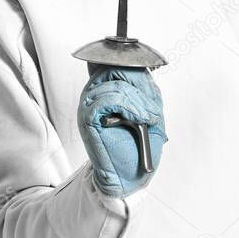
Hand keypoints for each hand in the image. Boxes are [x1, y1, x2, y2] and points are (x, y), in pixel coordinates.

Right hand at [77, 64, 167, 197]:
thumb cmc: (137, 146)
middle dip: (140, 86)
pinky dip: (129, 108)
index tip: (151, 97)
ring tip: (148, 119)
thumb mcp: (148, 110)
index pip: (119, 62)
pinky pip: (108, 99)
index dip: (140, 74)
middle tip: (151, 109)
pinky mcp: (88, 118)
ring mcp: (89, 104)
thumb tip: (141, 67)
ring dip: (139, 102)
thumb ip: (143, 88)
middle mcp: (94, 93)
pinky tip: (139, 120)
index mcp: (106, 88)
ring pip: (116, 85)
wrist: (129, 174)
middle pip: (116, 68)